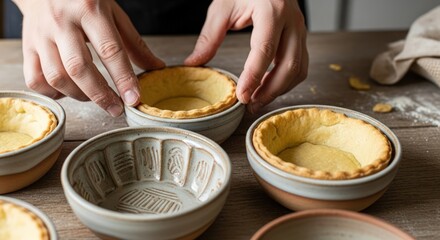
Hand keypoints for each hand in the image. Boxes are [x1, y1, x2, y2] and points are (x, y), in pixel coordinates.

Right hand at [13, 0, 163, 116]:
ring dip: (79, 95)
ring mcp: (40, 34)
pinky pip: (35, 79)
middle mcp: (61, 21)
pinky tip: (69, 91)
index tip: (134, 99)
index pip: (110, 50)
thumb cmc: (84, 0)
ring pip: (56, 76)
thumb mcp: (113, 13)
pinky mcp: (27, 46)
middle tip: (116, 109)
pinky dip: (53, 93)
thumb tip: (156, 68)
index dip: (123, 78)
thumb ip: (133, 43)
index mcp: (90, 9)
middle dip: (100, 95)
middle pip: (78, 67)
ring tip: (95, 96)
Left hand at [185, 0, 307, 112]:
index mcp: (272, 10)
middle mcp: (291, 21)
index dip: (253, 77)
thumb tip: (194, 63)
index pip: (264, 50)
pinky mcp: (300, 36)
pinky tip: (268, 86)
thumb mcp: (222, 6)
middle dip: (270, 91)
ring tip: (258, 100)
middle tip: (250, 105)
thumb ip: (209, 36)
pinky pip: (301, 65)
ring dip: (279, 89)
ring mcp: (299, 29)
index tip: (242, 96)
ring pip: (298, 69)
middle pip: (289, 65)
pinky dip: (286, 81)